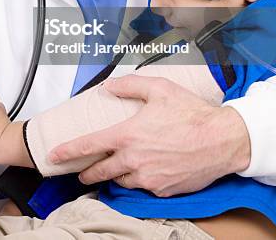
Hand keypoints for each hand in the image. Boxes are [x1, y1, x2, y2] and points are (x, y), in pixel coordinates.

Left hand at [49, 75, 250, 196]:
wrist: (222, 140)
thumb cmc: (191, 113)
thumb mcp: (159, 88)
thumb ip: (129, 85)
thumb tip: (108, 87)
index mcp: (129, 135)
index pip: (89, 146)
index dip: (67, 152)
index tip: (53, 156)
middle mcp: (134, 160)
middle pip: (100, 172)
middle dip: (86, 172)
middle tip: (81, 171)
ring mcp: (149, 179)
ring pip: (121, 181)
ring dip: (115, 175)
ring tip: (114, 168)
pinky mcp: (163, 191)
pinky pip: (143, 188)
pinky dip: (138, 180)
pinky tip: (144, 171)